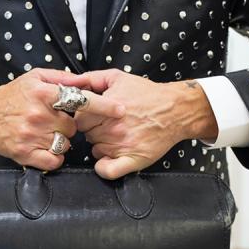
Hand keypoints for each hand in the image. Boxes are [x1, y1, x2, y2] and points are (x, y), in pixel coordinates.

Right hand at [0, 68, 124, 170]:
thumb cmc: (11, 96)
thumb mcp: (35, 78)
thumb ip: (61, 78)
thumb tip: (84, 80)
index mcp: (44, 94)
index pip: (81, 100)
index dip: (103, 106)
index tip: (121, 110)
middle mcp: (39, 115)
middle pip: (73, 126)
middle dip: (68, 125)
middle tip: (53, 121)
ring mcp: (31, 135)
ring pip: (64, 144)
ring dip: (60, 140)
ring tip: (45, 133)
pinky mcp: (25, 153)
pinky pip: (53, 160)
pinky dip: (54, 157)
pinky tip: (46, 148)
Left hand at [60, 69, 217, 178]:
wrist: (175, 109)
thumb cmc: (148, 95)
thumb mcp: (118, 77)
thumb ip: (91, 79)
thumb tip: (72, 83)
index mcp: (106, 109)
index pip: (79, 119)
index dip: (85, 117)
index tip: (94, 117)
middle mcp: (113, 128)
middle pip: (86, 135)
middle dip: (93, 130)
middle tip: (108, 125)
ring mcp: (121, 145)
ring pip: (95, 150)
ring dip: (101, 145)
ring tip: (117, 135)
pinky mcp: (132, 159)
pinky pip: (107, 171)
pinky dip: (104, 167)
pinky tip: (109, 158)